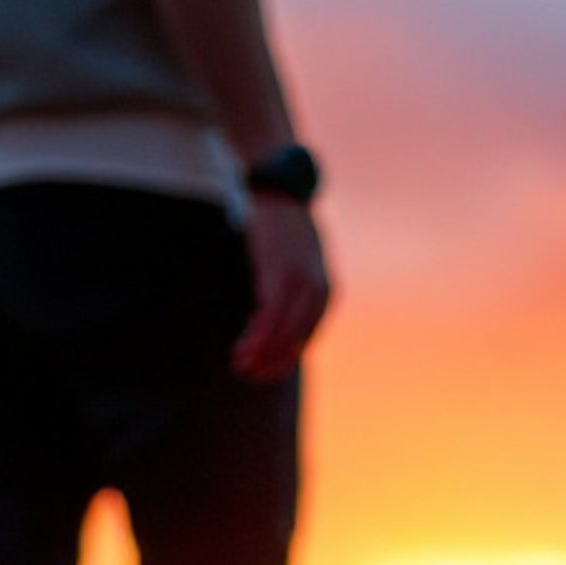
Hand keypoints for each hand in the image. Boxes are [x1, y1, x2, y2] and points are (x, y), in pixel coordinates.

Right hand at [232, 194, 331, 381]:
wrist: (279, 189)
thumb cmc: (282, 228)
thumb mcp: (294, 265)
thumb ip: (291, 292)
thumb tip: (275, 317)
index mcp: (325, 296)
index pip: (306, 340)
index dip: (282, 360)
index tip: (261, 373)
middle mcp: (319, 294)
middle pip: (296, 341)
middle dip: (271, 363)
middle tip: (247, 375)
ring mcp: (302, 285)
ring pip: (284, 334)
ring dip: (261, 354)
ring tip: (239, 366)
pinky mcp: (281, 275)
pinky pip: (271, 317)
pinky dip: (256, 336)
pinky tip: (242, 348)